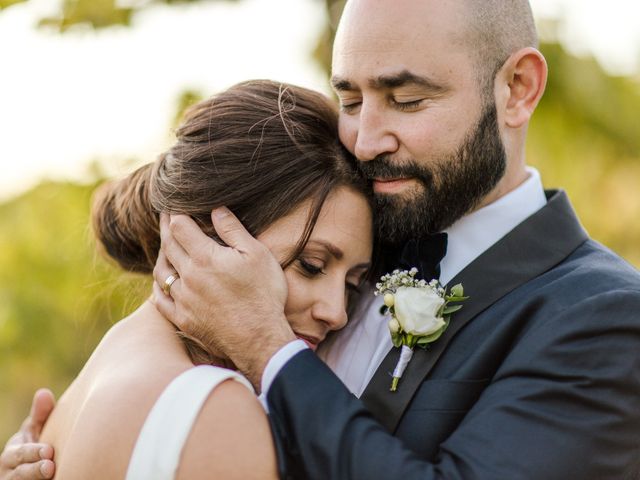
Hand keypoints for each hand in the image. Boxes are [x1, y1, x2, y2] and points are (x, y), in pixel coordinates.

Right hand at [0, 389, 55, 479]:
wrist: (34, 474)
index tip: (49, 451)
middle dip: (33, 471)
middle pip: (19, 475)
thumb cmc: (37, 447)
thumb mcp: (36, 431)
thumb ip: (40, 415)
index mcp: (12, 455)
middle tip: (50, 467)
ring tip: (52, 475)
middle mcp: (9, 474)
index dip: (32, 453)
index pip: (20, 453)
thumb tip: (44, 392)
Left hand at [153, 208, 295, 388]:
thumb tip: (216, 209)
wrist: (260, 339)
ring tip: (165, 246)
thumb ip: (233, 230)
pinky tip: (162, 281)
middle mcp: (188, 277)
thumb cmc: (263, 294)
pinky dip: (159, 286)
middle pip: (168, 246)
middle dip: (166, 228)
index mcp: (205, 257)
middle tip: (166, 217)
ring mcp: (183, 300)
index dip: (176, 213)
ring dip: (161, 255)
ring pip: (161, 272)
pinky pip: (161, 300)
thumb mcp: (257, 255)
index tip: (174, 205)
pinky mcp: (184, 319)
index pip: (181, 227)